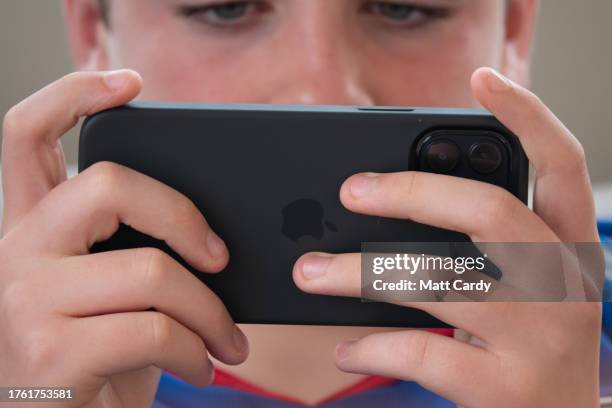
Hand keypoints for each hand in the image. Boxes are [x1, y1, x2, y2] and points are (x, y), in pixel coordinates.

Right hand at [0, 71, 248, 407]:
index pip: (26, 135)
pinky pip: (157, 330)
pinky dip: (197, 351)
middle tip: (221, 258)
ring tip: (226, 338)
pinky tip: (201, 365)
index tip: (127, 82)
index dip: (73, 96)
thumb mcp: (109, 295)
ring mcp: (26, 301)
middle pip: (107, 184)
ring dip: (211, 313)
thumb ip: (135, 252)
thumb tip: (214, 234)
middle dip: (185, 218)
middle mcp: (16, 252)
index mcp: (33, 228)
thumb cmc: (96, 356)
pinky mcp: (50, 353)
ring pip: (152, 271)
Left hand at [293, 68, 600, 406]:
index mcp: (570, 247)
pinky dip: (370, 345)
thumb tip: (385, 207)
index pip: (562, 163)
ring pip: (433, 281)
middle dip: (411, 191)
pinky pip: (419, 350)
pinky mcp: (505, 388)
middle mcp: (566, 283)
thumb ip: (480, 248)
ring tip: (310, 273)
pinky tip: (344, 347)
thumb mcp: (524, 288)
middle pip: (487, 209)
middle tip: (350, 190)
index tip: (483, 78)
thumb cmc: (526, 346)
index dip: (526, 116)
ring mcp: (541, 337)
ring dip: (357, 274)